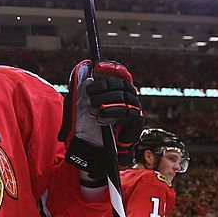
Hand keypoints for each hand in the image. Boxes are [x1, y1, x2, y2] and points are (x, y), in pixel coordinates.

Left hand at [61, 60, 143, 179]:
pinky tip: (102, 114)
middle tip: (89, 92)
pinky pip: (129, 112)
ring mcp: (134, 108)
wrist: (95, 150)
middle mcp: (128, 97)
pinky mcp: (136, 121)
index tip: (99, 66)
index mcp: (117, 91)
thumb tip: (84, 77)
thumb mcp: (80, 108)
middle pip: (122, 83)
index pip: (120, 74)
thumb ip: (81, 93)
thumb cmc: (88, 127)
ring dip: (107, 98)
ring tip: (93, 104)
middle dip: (105, 85)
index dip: (112, 68)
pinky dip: (114, 111)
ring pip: (125, 96)